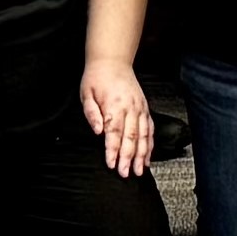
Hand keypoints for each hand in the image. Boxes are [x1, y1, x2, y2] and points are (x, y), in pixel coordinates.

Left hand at [80, 58, 154, 176]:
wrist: (112, 61)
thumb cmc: (97, 78)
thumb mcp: (86, 94)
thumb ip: (91, 113)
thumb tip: (97, 131)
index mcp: (115, 105)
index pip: (114, 133)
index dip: (113, 150)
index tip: (112, 164)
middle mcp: (130, 108)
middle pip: (130, 137)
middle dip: (128, 158)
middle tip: (125, 174)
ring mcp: (140, 109)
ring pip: (143, 135)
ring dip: (142, 155)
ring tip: (139, 170)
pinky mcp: (145, 109)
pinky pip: (150, 129)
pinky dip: (150, 144)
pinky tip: (147, 157)